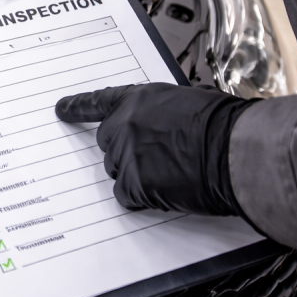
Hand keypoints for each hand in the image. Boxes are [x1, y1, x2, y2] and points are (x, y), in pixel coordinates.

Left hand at [55, 83, 255, 215]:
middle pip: (107, 143)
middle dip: (124, 151)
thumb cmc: (224, 125)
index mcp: (139, 99)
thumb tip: (162, 125)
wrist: (235, 150)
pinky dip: (141, 198)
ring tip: (170, 174)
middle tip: (153, 159)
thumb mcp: (188, 101)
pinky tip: (165, 192)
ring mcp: (126, 154)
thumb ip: (162, 112)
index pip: (99, 102)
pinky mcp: (133, 182)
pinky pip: (126, 195)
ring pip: (116, 170)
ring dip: (136, 175)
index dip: (78, 108)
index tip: (61, 111)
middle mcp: (125, 123)